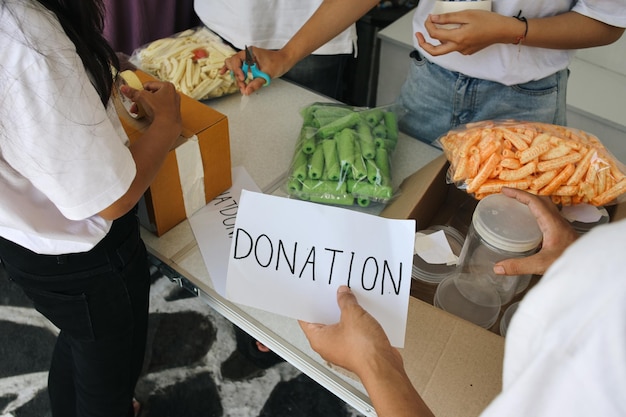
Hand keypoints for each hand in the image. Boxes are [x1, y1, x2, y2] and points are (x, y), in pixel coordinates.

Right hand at [120, 80, 181, 133]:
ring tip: (139, 111)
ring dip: (146, 106)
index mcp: (167, 86)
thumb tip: (124, 88)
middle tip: (136, 104)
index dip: (140, 90)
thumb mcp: (142, 97)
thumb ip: (133, 92)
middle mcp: (173, 93)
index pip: (149, 84)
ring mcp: (174, 103)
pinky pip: (160, 109)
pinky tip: (148, 115)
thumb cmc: (159, 108)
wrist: (168, 125)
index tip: (134, 95)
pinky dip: (153, 111)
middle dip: (142, 100)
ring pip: (156, 102)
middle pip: (152, 94)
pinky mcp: (173, 112)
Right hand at [222, 47, 292, 95]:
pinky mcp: (247, 64)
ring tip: (242, 86)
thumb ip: (256, 83)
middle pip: (233, 64)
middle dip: (236, 75)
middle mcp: (246, 55)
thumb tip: (247, 91)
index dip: (237, 70)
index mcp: (250, 53)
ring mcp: (246, 59)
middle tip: (243, 85)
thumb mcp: (268, 74)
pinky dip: (231, 70)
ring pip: (234, 66)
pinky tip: (223, 73)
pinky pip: (236, 66)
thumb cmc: (278, 62)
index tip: (242, 79)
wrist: (284, 60)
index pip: (237, 60)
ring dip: (236, 77)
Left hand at [300, 287, 434, 416]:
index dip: (309, 303)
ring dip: (345, 312)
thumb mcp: (352, 314)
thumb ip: (345, 300)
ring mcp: (342, 348)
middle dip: (330, 305)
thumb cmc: (364, 351)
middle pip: (324, 320)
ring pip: (340, 325)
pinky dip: (356, 320)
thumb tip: (343, 294)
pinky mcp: (356, 349)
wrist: (383, 366)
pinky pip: (353, 330)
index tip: (312, 292)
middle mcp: (328, 346)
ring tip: (350, 298)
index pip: (306, 318)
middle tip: (333, 291)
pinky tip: (363, 311)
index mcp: (318, 339)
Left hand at [417, 10, 522, 55]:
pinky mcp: (467, 51)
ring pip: (444, 48)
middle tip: (418, 36)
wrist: (503, 31)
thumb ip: (448, 18)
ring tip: (437, 28)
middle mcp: (458, 48)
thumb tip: (433, 19)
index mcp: (457, 38)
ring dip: (438, 40)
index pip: (435, 34)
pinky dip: (449, 40)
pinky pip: (453, 47)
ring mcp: (463, 51)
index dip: (428, 25)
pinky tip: (453, 31)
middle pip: (434, 51)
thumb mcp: (466, 15)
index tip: (429, 18)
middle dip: (423, 44)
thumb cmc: (488, 21)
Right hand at [493, 187, 577, 276]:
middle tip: (508, 196)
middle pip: (540, 199)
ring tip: (517, 205)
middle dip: (523, 194)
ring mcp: (561, 226)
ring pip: (546, 206)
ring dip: (531, 201)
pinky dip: (536, 212)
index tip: (504, 190)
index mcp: (552, 223)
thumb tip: (496, 267)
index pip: (534, 201)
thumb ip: (519, 266)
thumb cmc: (570, 262)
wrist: (591, 266)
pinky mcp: (562, 232)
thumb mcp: (542, 265)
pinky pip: (547, 215)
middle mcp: (557, 221)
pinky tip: (530, 223)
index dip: (518, 194)